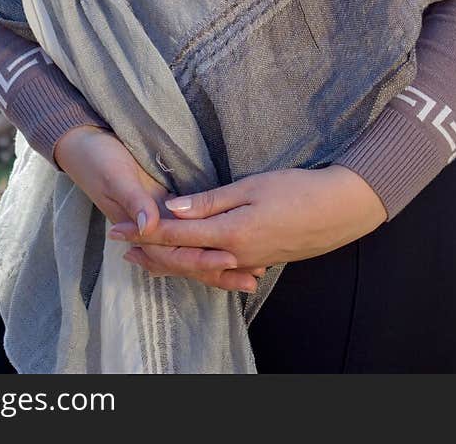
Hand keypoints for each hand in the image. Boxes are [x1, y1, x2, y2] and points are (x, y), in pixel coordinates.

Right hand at [52, 125, 261, 292]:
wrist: (85, 144)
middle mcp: (151, 229)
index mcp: (138, 227)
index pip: (171, 253)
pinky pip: (190, 232)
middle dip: (216, 269)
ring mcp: (158, 218)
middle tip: (250, 277)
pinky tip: (231, 249)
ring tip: (249, 273)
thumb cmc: (98, 160)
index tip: (228, 260)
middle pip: (185, 259)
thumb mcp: (116, 176)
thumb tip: (151, 226)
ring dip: (217, 262)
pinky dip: (210, 242)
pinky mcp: (165, 206)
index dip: (199, 258)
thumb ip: (134, 200)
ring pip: (190, 249)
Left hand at [107, 165, 387, 288]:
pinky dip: (196, 265)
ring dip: (169, 261)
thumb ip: (210, 201)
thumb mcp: (251, 186)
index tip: (117, 228)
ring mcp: (248, 261)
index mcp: (229, 233)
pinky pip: (218, 268)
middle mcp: (235, 254)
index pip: (175, 235)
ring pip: (198, 266)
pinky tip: (191, 262)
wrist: (338, 211)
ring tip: (146, 257)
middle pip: (182, 258)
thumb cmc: (297, 190)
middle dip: (149, 252)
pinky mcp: (259, 259)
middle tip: (120, 245)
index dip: (144, 232)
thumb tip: (172, 209)